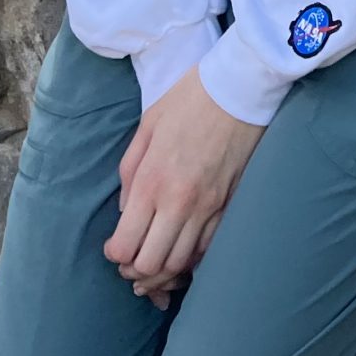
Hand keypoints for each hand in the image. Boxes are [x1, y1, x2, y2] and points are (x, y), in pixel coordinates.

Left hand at [104, 66, 264, 305]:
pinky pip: (208, 249)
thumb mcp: (148, 126)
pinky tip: (183, 246)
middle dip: (135, 270)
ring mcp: (209, 207)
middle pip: (150, 265)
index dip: (115, 254)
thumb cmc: (190, 98)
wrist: (241, 85)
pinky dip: (192, 257)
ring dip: (163, 269)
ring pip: (180, 264)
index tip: (115, 245)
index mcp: (152, 180)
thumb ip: (129, 171)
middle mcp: (179, 202)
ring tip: (155, 258)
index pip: (125, 246)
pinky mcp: (230, 205)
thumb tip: (126, 210)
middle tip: (132, 258)